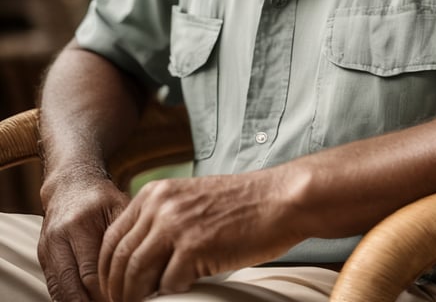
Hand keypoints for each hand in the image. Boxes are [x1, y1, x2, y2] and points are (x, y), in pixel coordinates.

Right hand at [38, 170, 129, 301]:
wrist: (71, 183)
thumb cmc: (101, 198)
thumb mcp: (119, 207)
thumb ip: (125, 235)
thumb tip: (136, 270)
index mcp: (81, 225)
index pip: (91, 273)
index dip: (107, 293)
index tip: (125, 297)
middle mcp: (59, 239)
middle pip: (73, 287)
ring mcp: (47, 249)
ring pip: (60, 291)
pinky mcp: (42, 257)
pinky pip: (53, 287)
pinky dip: (69, 299)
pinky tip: (86, 301)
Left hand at [97, 171, 300, 301]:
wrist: (279, 200)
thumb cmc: (241, 205)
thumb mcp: (191, 200)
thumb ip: (161, 220)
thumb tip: (136, 261)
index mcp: (156, 192)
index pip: (112, 237)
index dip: (107, 270)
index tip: (112, 290)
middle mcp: (161, 204)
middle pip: (119, 257)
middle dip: (116, 290)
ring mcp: (176, 224)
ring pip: (136, 273)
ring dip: (136, 297)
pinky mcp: (194, 246)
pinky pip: (168, 283)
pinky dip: (170, 294)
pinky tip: (182, 292)